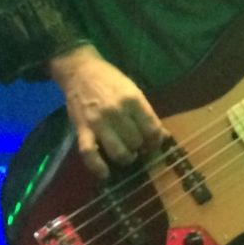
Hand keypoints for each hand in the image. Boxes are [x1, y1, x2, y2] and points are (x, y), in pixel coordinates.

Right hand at [49, 44, 166, 180]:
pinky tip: (105, 174)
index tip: (153, 143)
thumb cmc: (110, 80)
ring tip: (126, 155)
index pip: (152, 130)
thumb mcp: (133, 90)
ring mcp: (98, 122)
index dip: (156, 141)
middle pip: (136, 142)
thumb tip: (163, 135)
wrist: (80, 70)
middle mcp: (117, 112)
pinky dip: (97, 168)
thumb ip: (147, 114)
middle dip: (140, 149)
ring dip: (125, 159)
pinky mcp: (82, 129)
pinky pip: (89, 154)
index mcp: (133, 100)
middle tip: (137, 147)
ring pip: (118, 152)